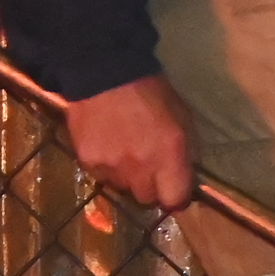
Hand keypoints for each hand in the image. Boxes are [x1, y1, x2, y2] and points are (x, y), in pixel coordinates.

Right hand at [67, 75, 196, 211]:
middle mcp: (141, 167)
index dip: (176, 198)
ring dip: (127, 178)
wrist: (105, 75)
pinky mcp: (88, 161)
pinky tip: (107, 147)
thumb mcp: (183, 119)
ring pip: (122, 189)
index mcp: (169, 156)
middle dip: (151, 188)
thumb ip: (186, 153)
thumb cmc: (152, 94)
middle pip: (147, 198)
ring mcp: (112, 166)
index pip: (175, 200)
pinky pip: (101, 177)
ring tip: (126, 154)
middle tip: (149, 169)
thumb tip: (186, 177)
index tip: (175, 190)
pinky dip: (106, 168)